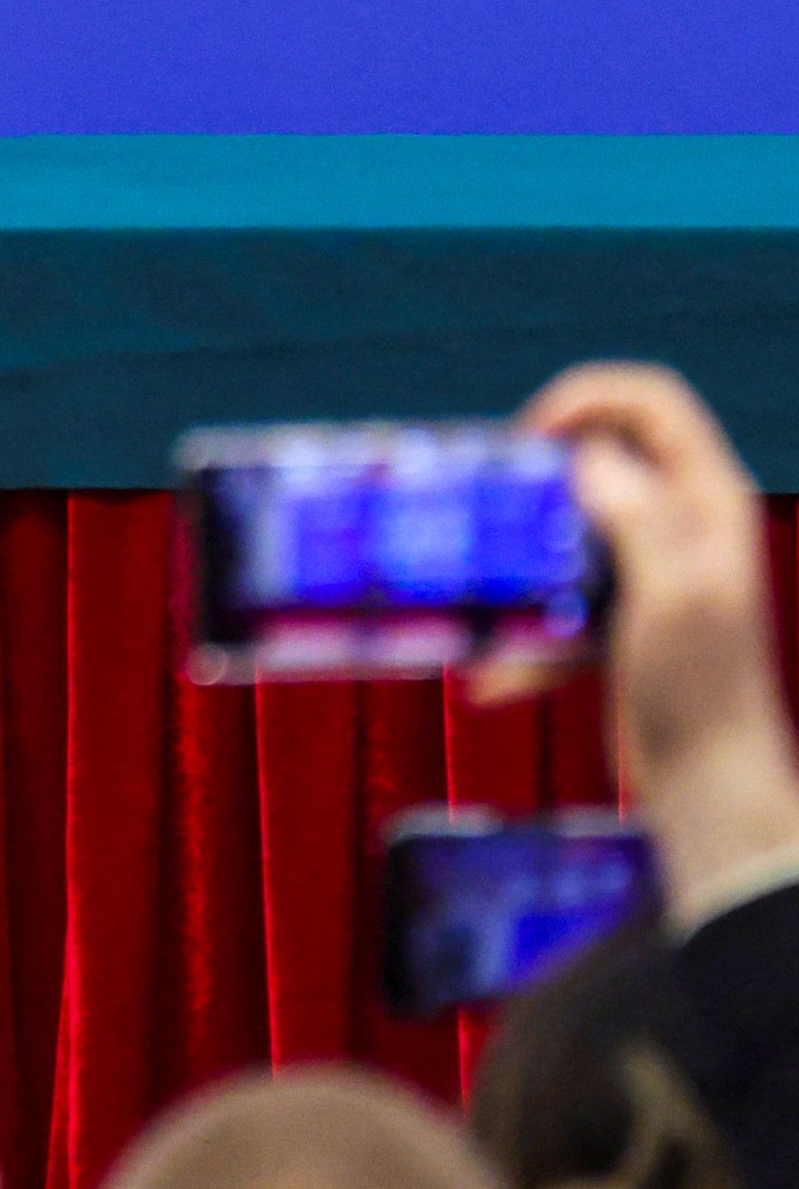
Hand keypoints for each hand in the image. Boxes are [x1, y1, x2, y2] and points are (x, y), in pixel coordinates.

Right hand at [492, 363, 798, 915]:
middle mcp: (685, 522)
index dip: (585, 399)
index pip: (651, 400)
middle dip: (536, 478)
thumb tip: (587, 455)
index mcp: (709, 502)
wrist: (709, 790)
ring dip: (520, 557)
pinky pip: (561, 593)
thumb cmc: (698, 693)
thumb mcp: (671, 597)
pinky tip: (494, 679)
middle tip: (488, 510)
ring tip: (478, 594)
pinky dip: (528, 631)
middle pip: (602, 452)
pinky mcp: (624, 614)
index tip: (527, 444)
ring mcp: (654, 568)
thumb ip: (637, 516)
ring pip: (569, 523)